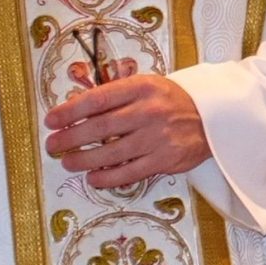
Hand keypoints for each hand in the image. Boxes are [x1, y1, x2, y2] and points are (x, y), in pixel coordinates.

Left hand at [43, 74, 212, 188]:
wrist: (213, 116)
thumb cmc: (172, 101)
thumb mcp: (147, 87)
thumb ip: (117, 97)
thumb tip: (77, 111)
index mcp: (141, 87)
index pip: (98, 99)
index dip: (71, 111)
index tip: (52, 120)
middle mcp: (148, 111)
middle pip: (101, 127)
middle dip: (71, 137)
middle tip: (53, 145)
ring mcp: (157, 137)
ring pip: (112, 152)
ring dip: (84, 159)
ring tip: (68, 162)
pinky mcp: (165, 159)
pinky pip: (129, 172)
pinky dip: (108, 177)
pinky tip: (93, 177)